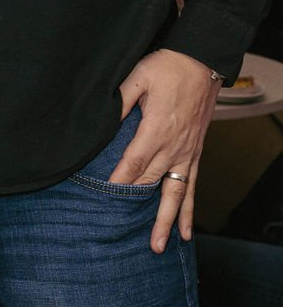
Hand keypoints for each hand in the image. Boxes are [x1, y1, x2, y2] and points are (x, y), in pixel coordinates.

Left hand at [109, 48, 220, 253]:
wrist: (202, 61)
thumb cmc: (168, 66)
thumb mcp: (138, 76)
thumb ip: (120, 100)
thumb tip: (103, 121)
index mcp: (156, 129)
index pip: (133, 164)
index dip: (118, 182)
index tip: (104, 199)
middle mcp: (173, 147)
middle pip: (150, 183)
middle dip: (135, 208)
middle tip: (120, 234)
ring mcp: (186, 153)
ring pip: (175, 194)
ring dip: (166, 221)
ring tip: (158, 246)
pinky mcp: (195, 152)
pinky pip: (192, 186)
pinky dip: (188, 210)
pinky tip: (186, 230)